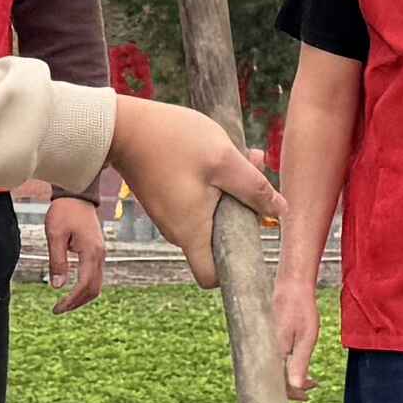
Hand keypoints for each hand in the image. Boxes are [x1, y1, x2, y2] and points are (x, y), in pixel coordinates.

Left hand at [46, 194, 113, 308]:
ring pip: (96, 283)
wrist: (77, 194)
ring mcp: (100, 253)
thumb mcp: (55, 235)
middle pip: (93, 289)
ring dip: (82, 296)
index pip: (84, 285)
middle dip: (77, 302)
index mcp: (91, 252)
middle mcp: (99, 255)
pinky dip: (85, 286)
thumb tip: (58, 286)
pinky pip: (94, 275)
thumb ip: (57, 261)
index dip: (71, 300)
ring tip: (64, 302)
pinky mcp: (97, 250)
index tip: (57, 308)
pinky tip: (72, 288)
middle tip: (59, 309)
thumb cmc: (64, 211)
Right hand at [109, 95, 280, 283]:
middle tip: (254, 176)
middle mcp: (175, 231)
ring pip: (208, 216)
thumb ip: (255, 188)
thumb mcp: (225, 160)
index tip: (253, 240)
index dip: (234, 266)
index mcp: (190, 232)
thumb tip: (280, 210)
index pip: (212, 277)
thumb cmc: (173, 141)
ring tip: (240, 157)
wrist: (122, 125)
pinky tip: (219, 155)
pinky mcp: (163, 198)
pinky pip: (194, 202)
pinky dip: (211, 186)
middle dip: (241, 213)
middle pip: (216, 241)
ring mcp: (167, 215)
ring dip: (229, 193)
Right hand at [271, 258, 323, 397]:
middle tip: (311, 388)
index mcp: (273, 352)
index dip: (293, 393)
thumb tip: (296, 387)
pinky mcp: (265, 340)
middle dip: (292, 388)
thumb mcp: (306, 338)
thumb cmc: (300, 309)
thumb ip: (300, 363)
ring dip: (290, 377)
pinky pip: (272, 359)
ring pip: (274, 370)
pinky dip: (285, 366)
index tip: (307, 395)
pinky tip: (296, 364)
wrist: (291, 286)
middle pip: (274, 379)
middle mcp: (264, 350)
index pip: (278, 383)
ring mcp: (263, 344)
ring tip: (309, 379)